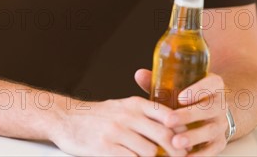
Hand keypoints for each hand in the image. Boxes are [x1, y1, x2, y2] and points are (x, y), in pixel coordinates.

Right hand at [49, 95, 188, 156]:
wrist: (68, 119)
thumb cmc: (99, 115)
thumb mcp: (122, 106)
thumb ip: (144, 114)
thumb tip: (172, 124)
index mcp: (134, 104)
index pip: (166, 113)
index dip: (180, 128)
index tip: (188, 140)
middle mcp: (128, 116)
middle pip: (163, 134)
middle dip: (176, 150)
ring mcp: (117, 133)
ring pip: (149, 151)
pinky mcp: (106, 149)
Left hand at [135, 69, 228, 155]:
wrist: (209, 111)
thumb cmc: (188, 96)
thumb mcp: (179, 85)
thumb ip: (161, 81)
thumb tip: (139, 74)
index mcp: (213, 84)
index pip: (211, 83)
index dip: (197, 90)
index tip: (180, 97)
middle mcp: (220, 103)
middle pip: (209, 108)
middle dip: (188, 115)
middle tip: (168, 121)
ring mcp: (221, 123)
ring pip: (210, 130)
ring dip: (193, 137)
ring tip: (175, 143)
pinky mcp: (219, 141)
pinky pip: (212, 149)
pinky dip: (199, 155)